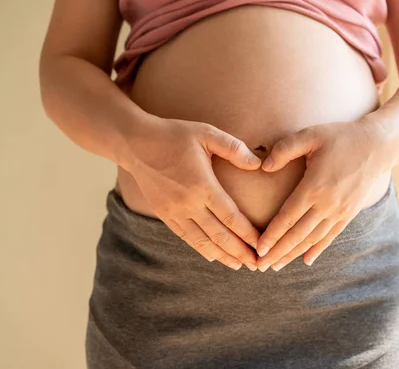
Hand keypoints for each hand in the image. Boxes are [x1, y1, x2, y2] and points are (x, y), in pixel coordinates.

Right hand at [124, 116, 261, 270]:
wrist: (136, 143)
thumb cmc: (175, 135)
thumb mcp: (206, 133)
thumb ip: (234, 148)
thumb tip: (258, 164)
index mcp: (202, 185)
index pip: (231, 217)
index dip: (248, 235)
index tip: (262, 244)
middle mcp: (188, 203)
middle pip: (219, 235)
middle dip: (240, 252)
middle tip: (257, 264)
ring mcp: (173, 211)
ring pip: (202, 241)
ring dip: (222, 255)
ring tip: (238, 265)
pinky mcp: (163, 214)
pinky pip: (185, 236)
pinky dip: (200, 248)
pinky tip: (212, 255)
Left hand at [255, 115, 391, 271]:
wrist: (378, 145)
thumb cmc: (341, 136)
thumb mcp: (311, 135)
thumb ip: (285, 149)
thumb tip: (264, 167)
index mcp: (314, 186)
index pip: (287, 217)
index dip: (271, 236)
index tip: (257, 249)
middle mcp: (327, 204)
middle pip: (297, 235)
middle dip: (277, 252)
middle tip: (259, 266)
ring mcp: (340, 211)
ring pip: (312, 239)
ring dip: (293, 254)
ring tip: (276, 265)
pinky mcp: (349, 213)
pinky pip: (331, 236)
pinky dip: (317, 250)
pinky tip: (306, 261)